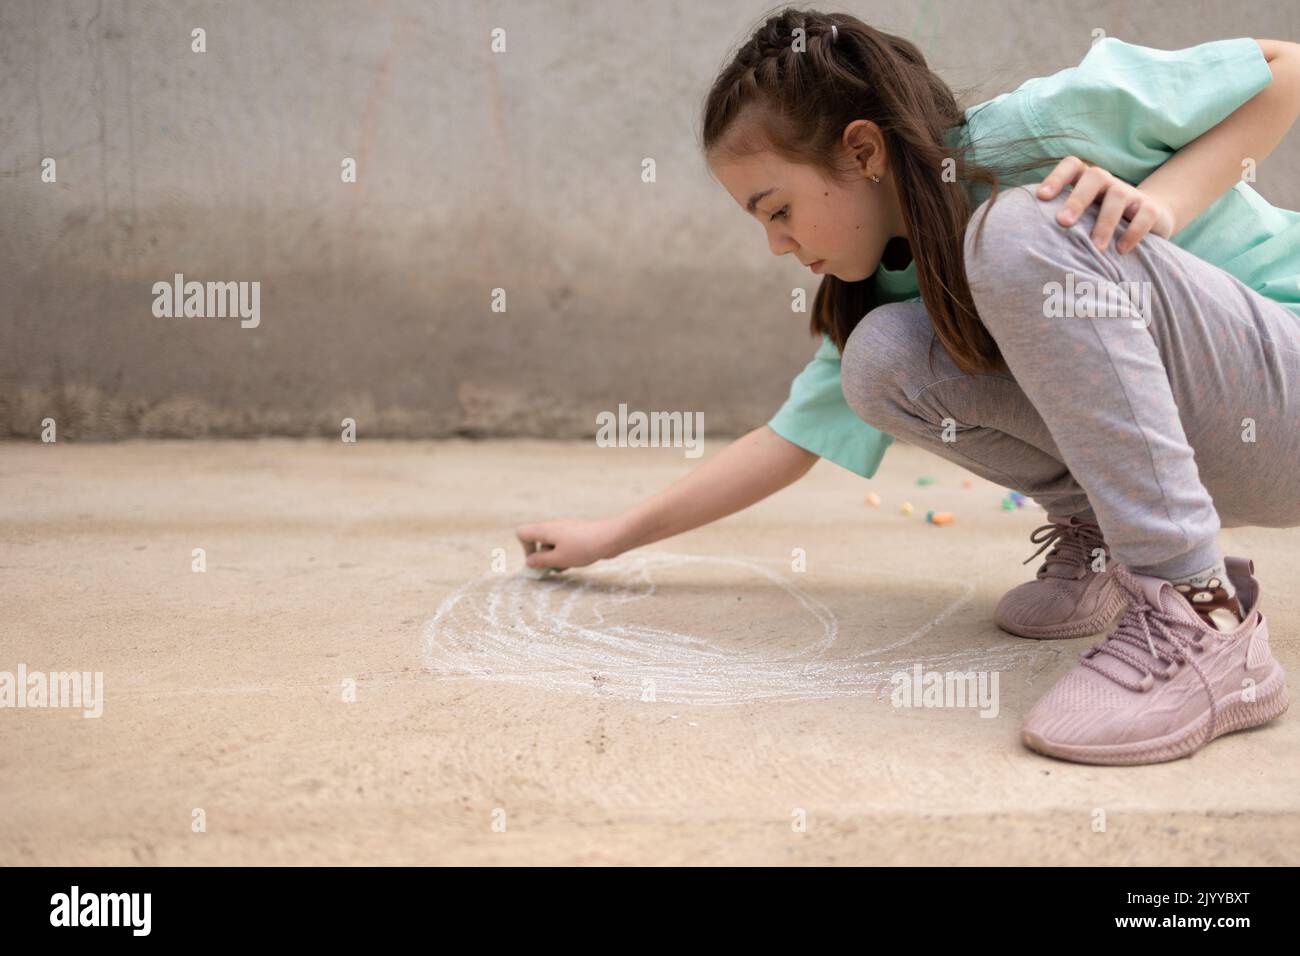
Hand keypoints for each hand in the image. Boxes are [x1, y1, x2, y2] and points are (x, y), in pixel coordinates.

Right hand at [514, 518, 622, 571]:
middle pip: (537, 540)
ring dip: (554, 557)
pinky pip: (563, 544)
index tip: (538, 560)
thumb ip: (541, 561)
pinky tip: (575, 561)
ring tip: (567, 565)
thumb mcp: (558, 559)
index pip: (522, 533)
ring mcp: (564, 529)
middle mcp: (552, 526)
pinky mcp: (575, 533)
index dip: (525, 549)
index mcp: (544, 530)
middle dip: (542, 557)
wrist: (609, 538)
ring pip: (551, 544)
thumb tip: (529, 562)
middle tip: (553, 568)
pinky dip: (564, 553)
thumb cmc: (582, 548)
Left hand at [1036, 156, 1176, 253]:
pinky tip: (1120, 250)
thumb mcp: (1079, 217)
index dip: (1056, 177)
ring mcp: (1130, 193)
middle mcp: (1107, 182)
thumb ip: (1056, 219)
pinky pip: (1145, 214)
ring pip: (1118, 195)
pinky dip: (1134, 232)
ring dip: (1105, 222)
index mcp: (1086, 180)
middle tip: (1063, 223)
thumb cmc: (1097, 220)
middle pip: (1094, 177)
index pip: (1071, 166)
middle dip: (1077, 199)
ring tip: (1096, 247)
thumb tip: (1020, 237)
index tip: (1041, 197)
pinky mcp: (1151, 209)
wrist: (1148, 218)